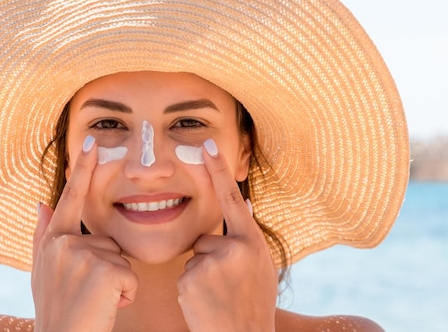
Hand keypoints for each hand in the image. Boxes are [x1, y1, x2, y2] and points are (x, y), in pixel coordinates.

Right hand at [31, 135, 137, 331]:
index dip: (82, 170)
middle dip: (107, 268)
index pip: (71, 198)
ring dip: (116, 283)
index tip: (92, 140)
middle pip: (107, 241)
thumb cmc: (57, 311)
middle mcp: (64, 243)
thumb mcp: (43, 273)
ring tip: (95, 302)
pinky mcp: (104, 271)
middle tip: (87, 294)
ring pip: (120, 260)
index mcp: (53, 241)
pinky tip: (106, 307)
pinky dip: (125, 296)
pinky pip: (130, 277)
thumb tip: (42, 202)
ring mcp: (83, 256)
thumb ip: (43, 235)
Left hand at [177, 139, 277, 331]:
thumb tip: (242, 204)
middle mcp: (234, 248)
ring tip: (219, 295)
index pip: (232, 198)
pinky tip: (206, 302)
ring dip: (202, 274)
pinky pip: (185, 273)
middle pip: (206, 238)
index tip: (206, 144)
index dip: (218, 169)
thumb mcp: (262, 267)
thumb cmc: (253, 304)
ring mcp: (211, 263)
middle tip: (227, 285)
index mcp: (253, 242)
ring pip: (195, 257)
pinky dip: (192, 288)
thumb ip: (249, 238)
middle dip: (211, 257)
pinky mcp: (191, 279)